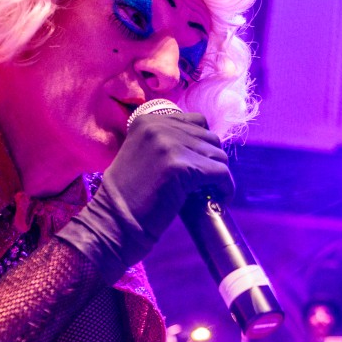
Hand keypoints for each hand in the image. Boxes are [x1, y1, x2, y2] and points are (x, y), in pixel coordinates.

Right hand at [55, 110, 233, 272]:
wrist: (114, 221)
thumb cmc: (128, 195)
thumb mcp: (142, 153)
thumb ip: (167, 142)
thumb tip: (205, 146)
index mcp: (148, 120)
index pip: (196, 121)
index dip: (203, 145)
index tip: (202, 164)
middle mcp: (159, 126)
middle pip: (210, 137)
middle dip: (212, 161)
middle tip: (208, 182)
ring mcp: (169, 144)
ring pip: (218, 155)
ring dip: (220, 175)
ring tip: (213, 191)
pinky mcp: (181, 166)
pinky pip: (220, 173)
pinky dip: (226, 187)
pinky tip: (220, 198)